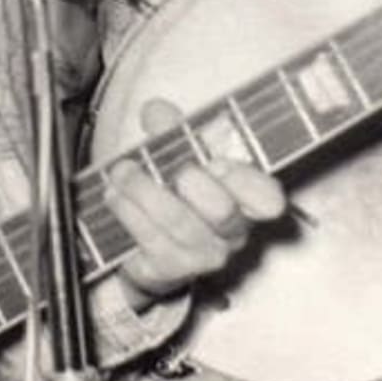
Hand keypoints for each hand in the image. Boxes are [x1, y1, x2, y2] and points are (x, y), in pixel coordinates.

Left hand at [107, 98, 284, 305]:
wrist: (148, 240)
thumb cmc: (175, 187)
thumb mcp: (177, 152)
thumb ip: (170, 130)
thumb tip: (156, 111)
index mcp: (244, 196)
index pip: (267, 197)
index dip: (246, 181)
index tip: (219, 162)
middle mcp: (231, 230)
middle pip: (224, 213)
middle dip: (196, 186)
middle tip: (175, 169)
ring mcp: (204, 254)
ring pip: (179, 224)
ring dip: (144, 191)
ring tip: (122, 172)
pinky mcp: (173, 269)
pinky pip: (151, 240)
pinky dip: (129, 212)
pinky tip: (114, 194)